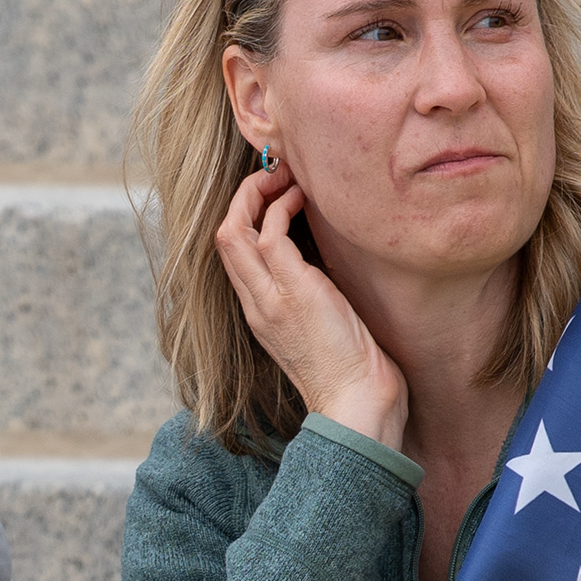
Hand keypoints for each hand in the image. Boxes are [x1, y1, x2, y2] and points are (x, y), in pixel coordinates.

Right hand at [218, 160, 407, 449]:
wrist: (357, 405)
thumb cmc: (352, 374)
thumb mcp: (323, 328)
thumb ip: (312, 297)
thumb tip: (328, 264)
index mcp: (260, 312)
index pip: (233, 254)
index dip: (247, 216)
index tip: (274, 195)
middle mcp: (256, 303)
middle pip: (223, 235)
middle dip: (245, 196)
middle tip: (275, 174)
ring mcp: (270, 297)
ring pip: (235, 228)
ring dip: (259, 192)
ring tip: (288, 176)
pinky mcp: (293, 290)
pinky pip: (271, 232)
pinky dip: (284, 206)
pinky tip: (305, 198)